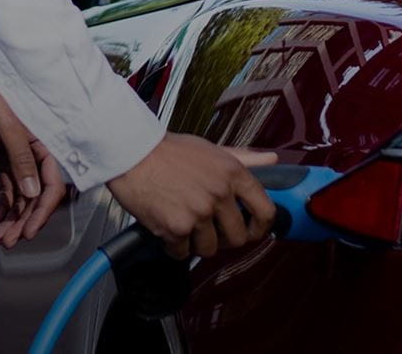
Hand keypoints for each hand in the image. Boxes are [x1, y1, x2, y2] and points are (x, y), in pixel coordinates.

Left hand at [0, 71, 68, 247]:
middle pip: (34, 199)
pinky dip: (1, 207)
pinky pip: (7, 189)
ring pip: (20, 198)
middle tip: (5, 243)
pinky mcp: (6, 161)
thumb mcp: (8, 127)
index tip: (26, 233)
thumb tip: (32, 193)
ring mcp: (21, 161)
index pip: (51, 188)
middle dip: (21, 223)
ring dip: (9, 220)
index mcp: (47, 148)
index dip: (40, 213)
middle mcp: (37, 158)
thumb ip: (21, 160)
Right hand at [102, 135, 276, 258]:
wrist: (130, 153)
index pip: (265, 210)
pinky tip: (166, 228)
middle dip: (224, 238)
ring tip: (183, 225)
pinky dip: (173, 246)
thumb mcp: (210, 149)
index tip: (252, 230)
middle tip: (208, 230)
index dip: (261, 227)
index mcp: (233, 173)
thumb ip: (244, 158)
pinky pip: (183, 252)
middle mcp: (220, 194)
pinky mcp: (176, 227)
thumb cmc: (167, 150)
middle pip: (238, 237)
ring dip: (196, 243)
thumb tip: (271, 160)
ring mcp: (199, 212)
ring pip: (210, 248)